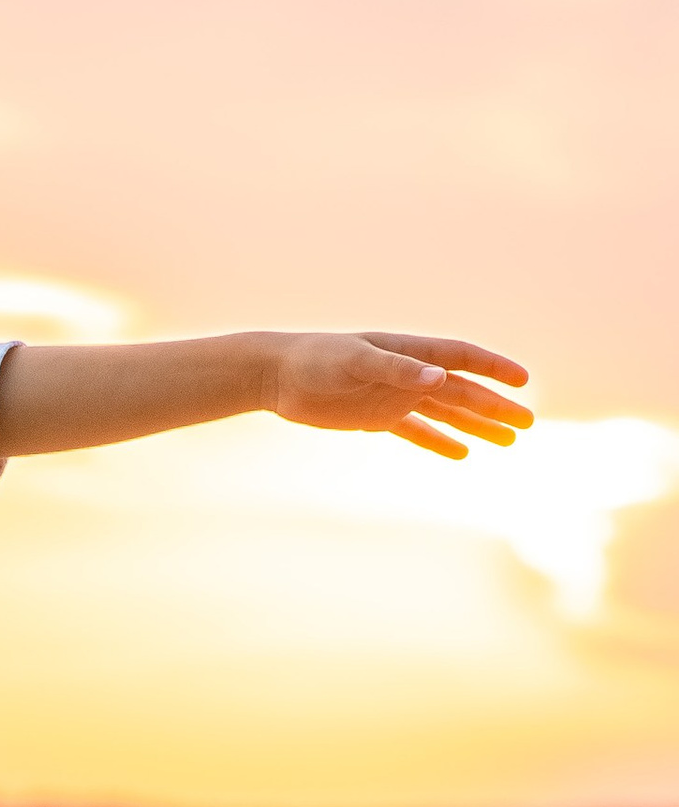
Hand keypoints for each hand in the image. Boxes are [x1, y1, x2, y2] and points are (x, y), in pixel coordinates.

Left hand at [267, 330, 532, 461]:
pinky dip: (439, 441)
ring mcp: (394, 396)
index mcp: (409, 352)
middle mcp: (408, 374)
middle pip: (462, 391)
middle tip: (528, 424)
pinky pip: (416, 431)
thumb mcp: (355, 361)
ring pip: (446, 412)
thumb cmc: (316, 359)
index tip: (523, 380)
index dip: (493, 368)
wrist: (277, 375)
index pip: (461, 358)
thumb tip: (441, 379)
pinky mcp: (376, 417)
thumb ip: (397, 370)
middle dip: (495, 406)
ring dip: (477, 425)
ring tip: (508, 442)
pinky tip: (463, 454)